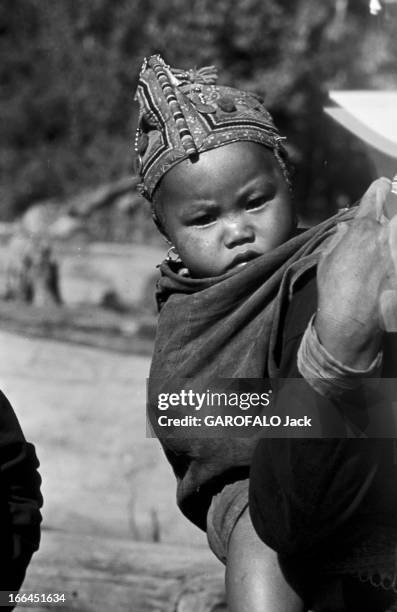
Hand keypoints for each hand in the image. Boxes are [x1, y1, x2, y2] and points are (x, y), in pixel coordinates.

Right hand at [315, 178, 393, 368]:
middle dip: (391, 220)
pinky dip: (394, 261)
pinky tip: (388, 271)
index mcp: (363, 229)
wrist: (351, 324)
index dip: (380, 189)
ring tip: (385, 253)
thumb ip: (338, 239)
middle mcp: (387, 236)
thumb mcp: (327, 261)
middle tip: (386, 226)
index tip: (383, 187)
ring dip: (392, 242)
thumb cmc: (335, 292)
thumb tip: (346, 226)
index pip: (377, 194)